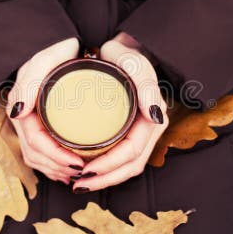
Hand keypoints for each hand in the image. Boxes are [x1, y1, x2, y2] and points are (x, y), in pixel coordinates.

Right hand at [6, 37, 85, 184]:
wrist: (58, 42)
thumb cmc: (53, 50)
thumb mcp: (42, 61)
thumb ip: (29, 83)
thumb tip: (17, 113)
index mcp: (21, 106)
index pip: (34, 142)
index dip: (55, 157)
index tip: (78, 163)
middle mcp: (22, 117)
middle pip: (35, 154)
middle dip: (56, 168)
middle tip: (83, 172)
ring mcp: (29, 121)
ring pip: (36, 157)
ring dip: (54, 170)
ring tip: (77, 175)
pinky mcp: (38, 123)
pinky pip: (40, 152)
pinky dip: (53, 165)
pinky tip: (67, 169)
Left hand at [70, 32, 168, 191]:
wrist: (125, 49)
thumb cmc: (128, 56)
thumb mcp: (137, 67)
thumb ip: (147, 86)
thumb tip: (154, 117)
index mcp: (152, 120)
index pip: (132, 154)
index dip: (110, 167)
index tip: (85, 171)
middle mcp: (149, 129)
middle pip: (130, 166)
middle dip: (105, 179)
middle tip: (78, 185)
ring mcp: (140, 132)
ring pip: (126, 166)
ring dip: (104, 179)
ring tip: (79, 183)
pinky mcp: (130, 131)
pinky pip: (120, 158)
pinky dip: (105, 169)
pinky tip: (86, 170)